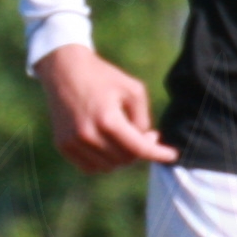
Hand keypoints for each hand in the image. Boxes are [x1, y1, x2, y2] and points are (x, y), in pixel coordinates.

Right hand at [34, 46, 175, 173]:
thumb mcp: (132, 89)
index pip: (139, 149)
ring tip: (124, 136)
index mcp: (108, 120)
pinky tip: (108, 144)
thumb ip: (143, 119)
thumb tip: (145, 143)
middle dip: (140, 150)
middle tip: (145, 134)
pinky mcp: (63, 145)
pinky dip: (103, 161)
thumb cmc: (103, 77)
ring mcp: (73, 142)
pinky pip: (90, 167)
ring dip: (122, 156)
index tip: (173, 155)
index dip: (159, 154)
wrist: (64, 69)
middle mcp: (88, 135)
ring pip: (109, 167)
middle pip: (125, 159)